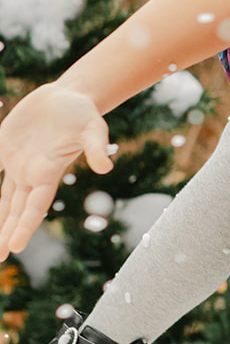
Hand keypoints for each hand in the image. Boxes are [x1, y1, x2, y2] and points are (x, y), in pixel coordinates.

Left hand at [0, 83, 114, 258]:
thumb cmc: (84, 113)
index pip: (35, 207)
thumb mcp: (93, 128)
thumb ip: (96, 147)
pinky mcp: (5, 146)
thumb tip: (105, 168)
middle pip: (16, 210)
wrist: (69, 95)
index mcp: (49, 172)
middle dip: (6, 233)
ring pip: (2, 197)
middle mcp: (31, 172)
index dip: (24, 226)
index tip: (14, 248)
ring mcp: (16, 161)